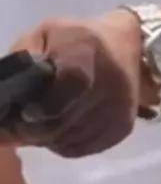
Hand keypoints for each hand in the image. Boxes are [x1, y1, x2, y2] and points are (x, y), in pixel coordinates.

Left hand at [3, 10, 142, 155]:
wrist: (126, 45)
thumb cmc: (76, 37)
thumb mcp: (45, 34)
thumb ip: (24, 60)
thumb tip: (7, 100)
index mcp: (87, 51)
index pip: (71, 84)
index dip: (46, 105)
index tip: (26, 114)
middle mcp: (111, 83)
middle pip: (67, 120)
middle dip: (36, 130)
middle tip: (17, 131)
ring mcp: (119, 109)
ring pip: (73, 139)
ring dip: (48, 140)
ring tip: (36, 129)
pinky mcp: (123, 127)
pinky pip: (85, 149)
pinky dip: (65, 146)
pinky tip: (56, 134)